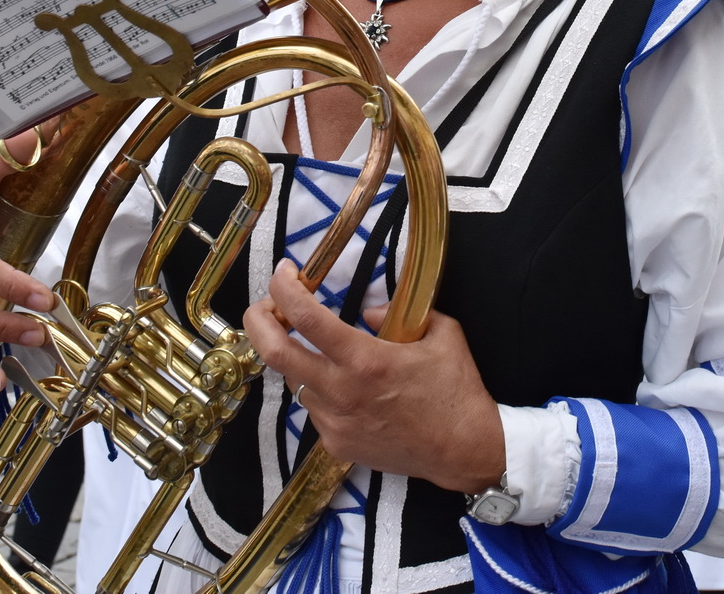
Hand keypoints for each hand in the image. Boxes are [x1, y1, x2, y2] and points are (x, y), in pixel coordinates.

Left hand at [244, 259, 504, 493]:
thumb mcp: (441, 333)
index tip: (285, 272)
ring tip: (319, 349)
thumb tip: (368, 312)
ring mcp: (335, 422)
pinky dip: (321, 391)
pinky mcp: (337, 445)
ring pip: (295, 381)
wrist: (465, 450)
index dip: (285, 288)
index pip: (306, 317)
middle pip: (275, 352)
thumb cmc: (456, 389)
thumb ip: (400, 314)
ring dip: (298, 359)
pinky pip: (314, 409)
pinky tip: (347, 388)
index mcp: (365, 359)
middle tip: (265, 304)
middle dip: (258, 321)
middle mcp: (341, 391)